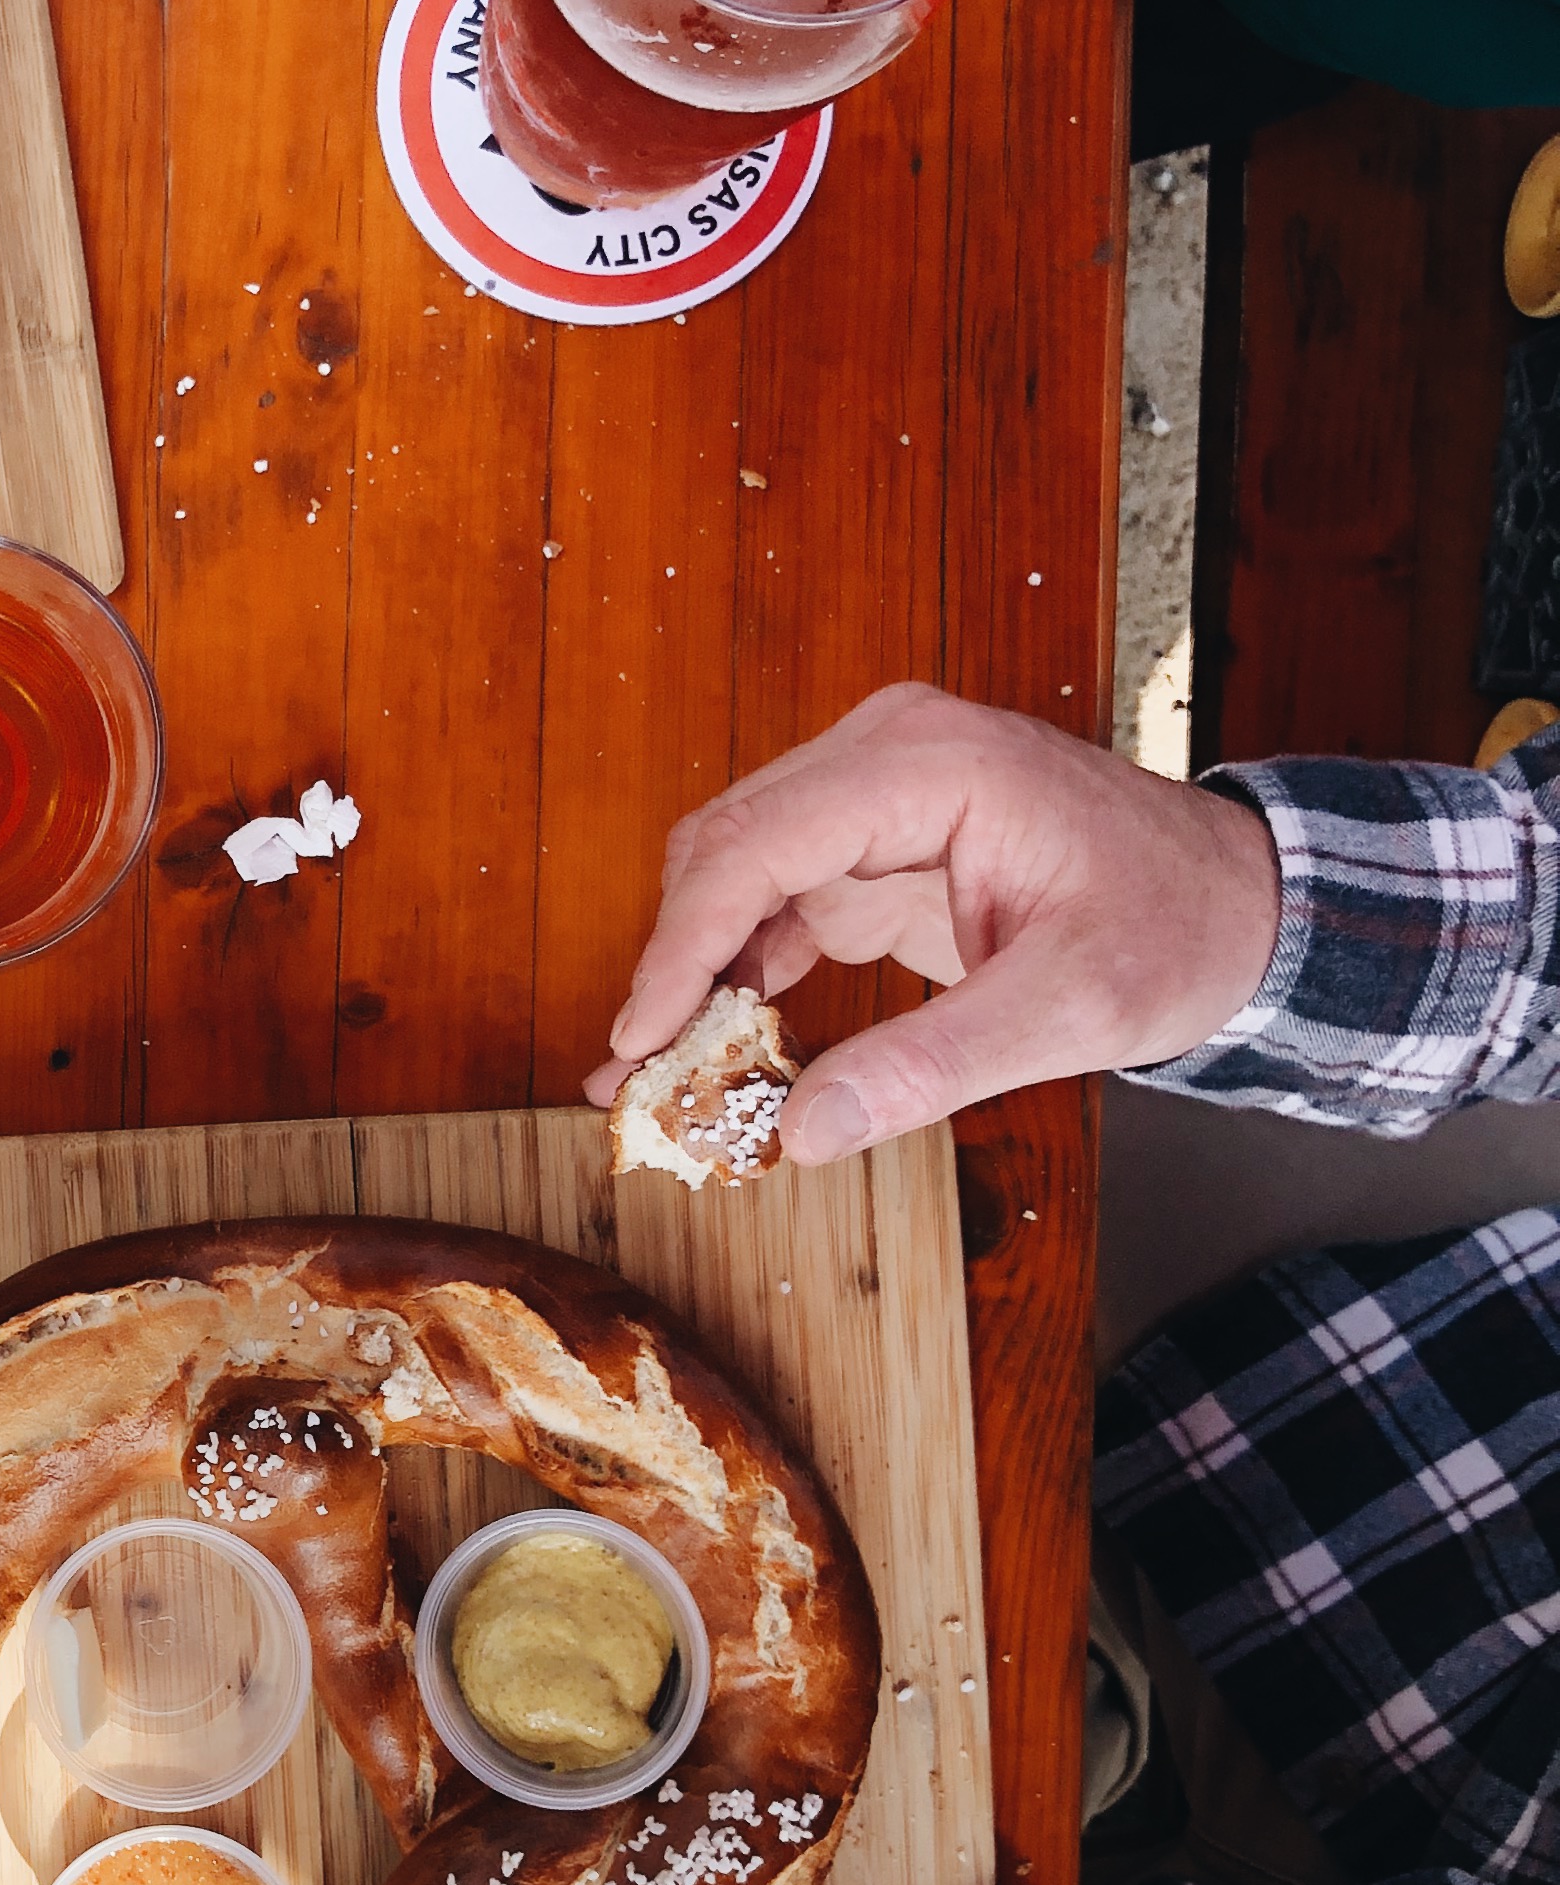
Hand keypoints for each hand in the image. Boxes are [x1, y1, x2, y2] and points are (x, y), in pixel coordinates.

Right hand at [583, 683, 1281, 1161]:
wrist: (1242, 901)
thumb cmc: (1175, 930)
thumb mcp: (1070, 1012)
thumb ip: (931, 1067)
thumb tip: (803, 1132)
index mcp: (934, 765)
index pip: (759, 842)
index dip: (683, 945)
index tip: (641, 1039)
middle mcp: (890, 753)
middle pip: (727, 847)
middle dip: (674, 965)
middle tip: (641, 1078)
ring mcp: (879, 789)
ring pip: (736, 870)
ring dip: (696, 971)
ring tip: (660, 1074)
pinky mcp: (877, 838)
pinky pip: (777, 895)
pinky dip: (740, 967)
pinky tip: (716, 1044)